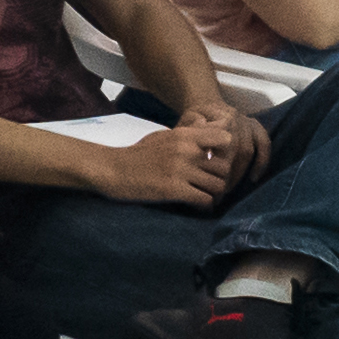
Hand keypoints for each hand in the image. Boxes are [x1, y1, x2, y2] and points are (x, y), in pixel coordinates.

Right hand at [71, 123, 245, 207]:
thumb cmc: (137, 154)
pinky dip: (204, 205)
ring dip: (214, 194)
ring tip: (205, 196)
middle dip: (221, 178)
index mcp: (185, 135)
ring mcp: (181, 170)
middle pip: (225, 167)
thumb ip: (187, 135)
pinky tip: (197, 206)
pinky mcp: (174, 189)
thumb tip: (207, 133)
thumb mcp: (163, 137)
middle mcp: (186, 150)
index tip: (217, 162)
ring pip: (218, 185)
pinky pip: (205, 200)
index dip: (226, 152)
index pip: (225, 138)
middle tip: (213, 186)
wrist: (112, 169)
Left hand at [175, 101, 271, 191]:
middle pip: (236, 150)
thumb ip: (191, 132)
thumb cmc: (192, 119)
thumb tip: (203, 148)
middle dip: (229, 174)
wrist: (204, 102)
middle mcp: (236, 117)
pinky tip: (253, 178)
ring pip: (248, 150)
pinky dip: (262, 161)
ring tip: (229, 188)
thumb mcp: (186, 123)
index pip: (222, 145)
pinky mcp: (255, 126)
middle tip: (219, 192)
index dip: (218, 165)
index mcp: (218, 117)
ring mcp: (247, 122)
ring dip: (241, 172)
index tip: (208, 181)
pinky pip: (264, 144)